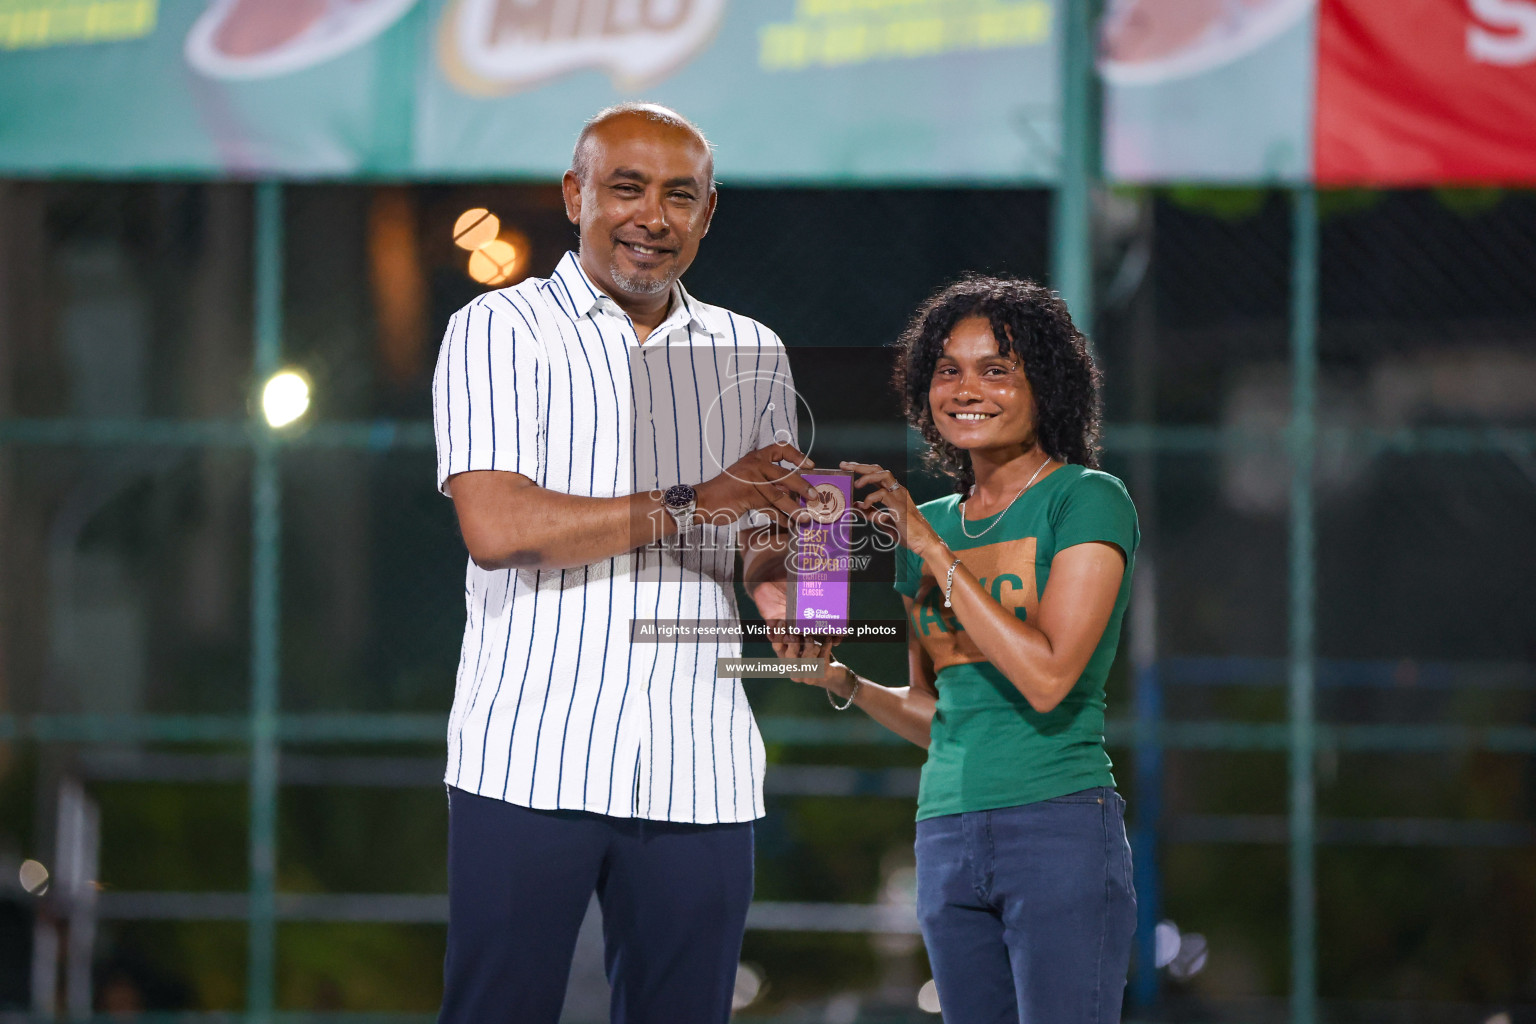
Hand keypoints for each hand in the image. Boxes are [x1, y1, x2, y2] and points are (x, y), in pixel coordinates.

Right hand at [695, 443, 815, 526]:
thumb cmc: (726, 491)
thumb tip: (793, 493)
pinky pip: (769, 507)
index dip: (797, 455)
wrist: (704, 500)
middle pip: (785, 475)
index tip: (810, 465)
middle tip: (815, 497)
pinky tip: (788, 524)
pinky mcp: (746, 495)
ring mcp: (750, 479)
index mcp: (755, 457)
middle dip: (802, 486)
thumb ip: (768, 483)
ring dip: (794, 507)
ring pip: (778, 494)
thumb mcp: (748, 480)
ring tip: (805, 517)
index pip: (780, 448)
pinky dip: (780, 517)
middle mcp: (754, 464)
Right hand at [767, 619, 846, 687]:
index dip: (778, 634)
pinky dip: (826, 646)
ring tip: (817, 641)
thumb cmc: (814, 657)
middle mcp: (793, 671)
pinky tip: (829, 640)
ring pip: (807, 657)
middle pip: (790, 653)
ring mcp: (806, 677)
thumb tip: (781, 621)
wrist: (832, 676)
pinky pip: (822, 657)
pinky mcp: (820, 676)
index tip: (783, 622)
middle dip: (797, 641)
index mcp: (785, 661)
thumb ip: (793, 636)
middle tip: (805, 635)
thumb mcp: (802, 646)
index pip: (777, 647)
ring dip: (813, 645)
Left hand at [840, 461, 941, 557]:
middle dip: (859, 466)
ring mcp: (900, 496)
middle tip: (844, 465)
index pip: (877, 474)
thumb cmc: (908, 532)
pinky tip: (865, 505)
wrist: (924, 542)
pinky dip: (870, 498)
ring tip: (856, 485)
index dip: (862, 469)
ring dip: (867, 477)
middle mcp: (898, 490)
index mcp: (894, 492)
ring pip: (883, 475)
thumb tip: (857, 507)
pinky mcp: (900, 505)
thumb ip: (872, 514)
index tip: (847, 468)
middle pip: (878, 469)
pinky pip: (883, 494)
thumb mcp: (885, 522)